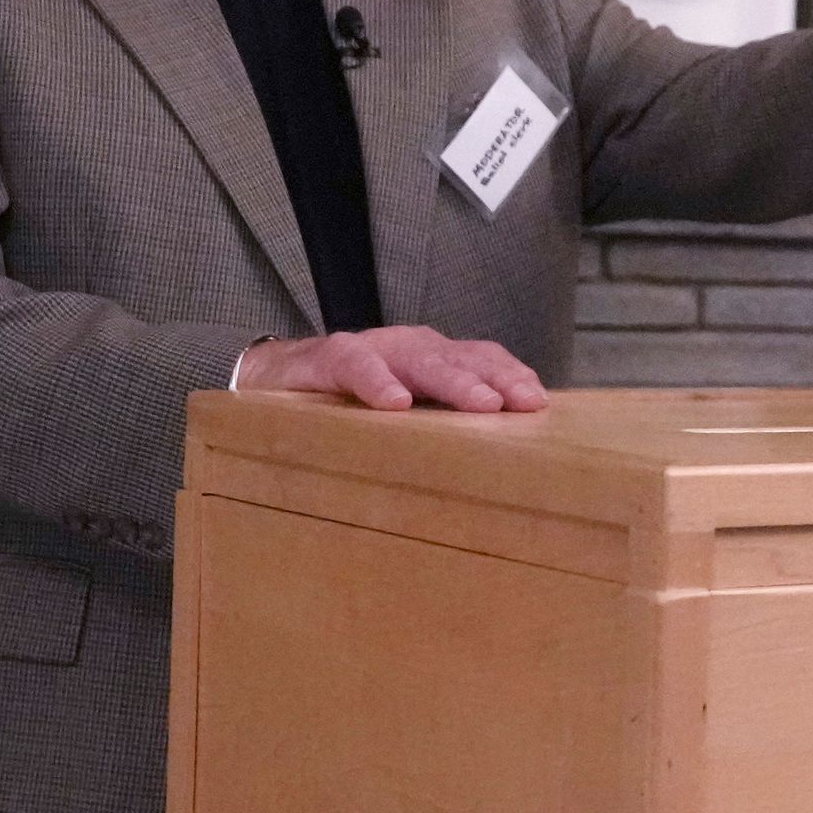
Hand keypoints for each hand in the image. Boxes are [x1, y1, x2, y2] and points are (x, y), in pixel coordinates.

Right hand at [236, 325, 549, 413]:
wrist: (272, 378)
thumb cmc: (350, 401)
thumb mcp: (404, 410)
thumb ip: (440, 423)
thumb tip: (497, 465)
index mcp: (434, 358)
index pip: (483, 359)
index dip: (513, 376)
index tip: (540, 403)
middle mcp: (410, 347)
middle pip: (463, 359)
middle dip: (499, 380)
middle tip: (524, 405)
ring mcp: (373, 349)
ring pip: (421, 360)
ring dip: (454, 382)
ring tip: (481, 405)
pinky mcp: (329, 358)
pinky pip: (356, 365)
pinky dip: (377, 382)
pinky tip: (394, 402)